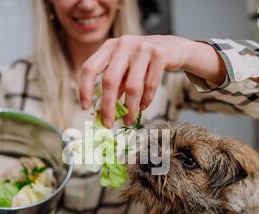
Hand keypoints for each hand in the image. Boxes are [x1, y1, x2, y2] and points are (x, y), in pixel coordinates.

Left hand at [79, 35, 225, 127]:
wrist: (173, 48)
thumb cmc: (143, 62)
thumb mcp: (125, 69)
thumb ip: (114, 84)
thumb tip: (102, 111)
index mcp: (109, 46)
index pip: (90, 68)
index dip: (85, 89)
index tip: (85, 108)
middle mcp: (123, 44)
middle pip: (110, 80)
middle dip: (108, 106)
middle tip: (108, 124)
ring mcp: (142, 48)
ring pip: (132, 86)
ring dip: (129, 108)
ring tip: (128, 120)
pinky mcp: (160, 54)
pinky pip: (150, 85)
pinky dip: (146, 101)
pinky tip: (142, 107)